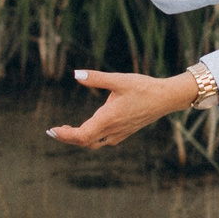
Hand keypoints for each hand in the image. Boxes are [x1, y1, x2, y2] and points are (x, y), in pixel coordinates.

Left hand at [48, 69, 199, 148]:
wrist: (166, 98)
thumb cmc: (143, 87)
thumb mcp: (118, 79)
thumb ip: (96, 78)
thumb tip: (76, 74)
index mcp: (109, 118)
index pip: (81, 135)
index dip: (65, 136)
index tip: (51, 131)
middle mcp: (113, 130)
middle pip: (85, 141)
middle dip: (68, 138)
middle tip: (54, 131)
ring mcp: (119, 133)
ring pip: (94, 143)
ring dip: (79, 138)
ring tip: (66, 129)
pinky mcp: (124, 132)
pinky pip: (103, 141)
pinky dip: (91, 137)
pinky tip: (89, 127)